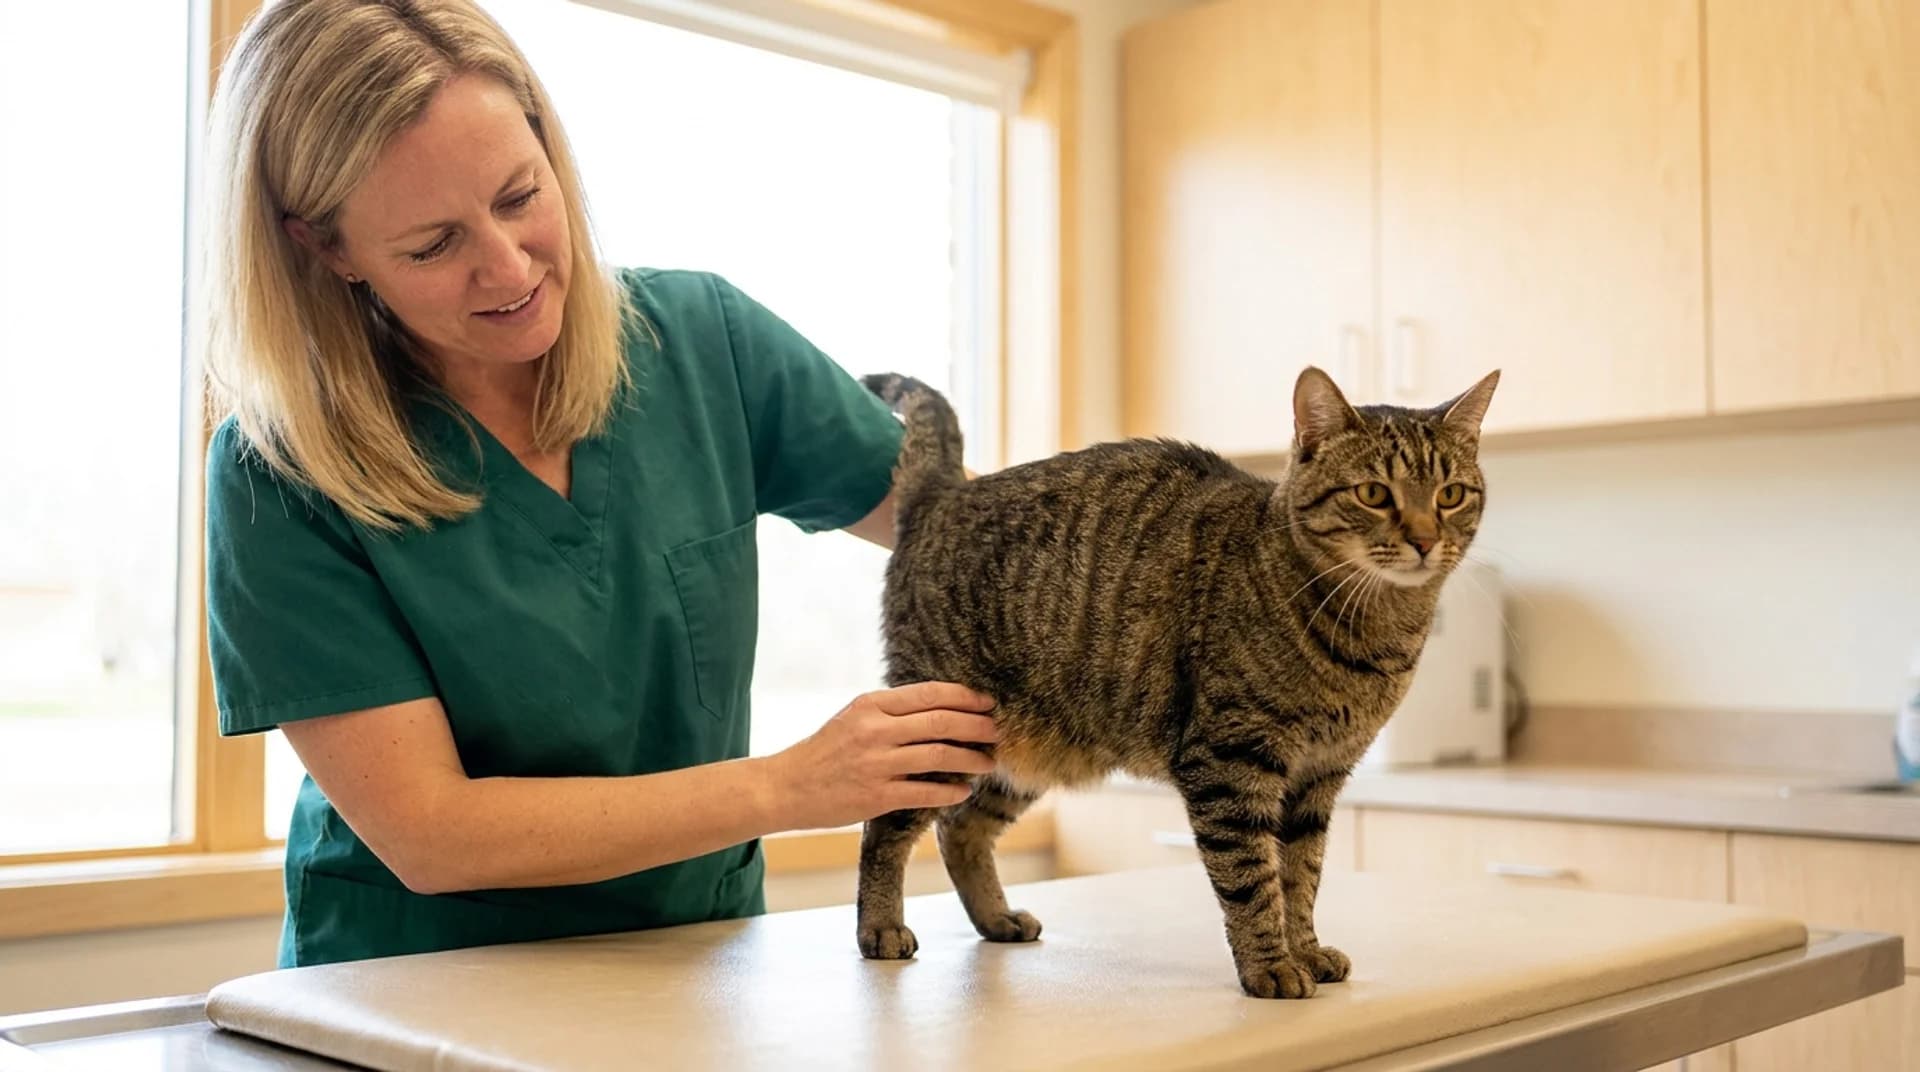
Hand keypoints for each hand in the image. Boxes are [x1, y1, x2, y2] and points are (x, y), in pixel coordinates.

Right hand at [768, 681, 999, 829]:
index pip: (929, 694)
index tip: (987, 702)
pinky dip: (950, 791)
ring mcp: (876, 763)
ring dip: (971, 759)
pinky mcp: (876, 796)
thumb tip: (938, 708)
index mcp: (870, 704)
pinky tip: (963, 791)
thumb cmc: (823, 752)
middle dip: (977, 726)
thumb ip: (889, 712)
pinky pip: (925, 792)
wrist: (785, 787)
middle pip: (941, 721)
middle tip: (998, 731)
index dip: (965, 697)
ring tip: (988, 762)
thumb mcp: (852, 718)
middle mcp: (875, 729)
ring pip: (939, 755)